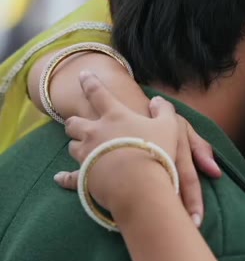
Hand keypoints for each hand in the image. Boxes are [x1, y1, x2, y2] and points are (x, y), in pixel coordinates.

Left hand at [55, 71, 220, 224]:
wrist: (141, 186)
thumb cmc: (156, 152)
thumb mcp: (169, 126)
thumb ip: (164, 110)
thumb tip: (158, 100)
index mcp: (114, 117)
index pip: (98, 93)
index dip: (90, 82)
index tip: (83, 74)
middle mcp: (94, 133)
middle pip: (74, 123)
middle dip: (75, 122)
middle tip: (80, 123)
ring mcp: (86, 155)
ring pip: (72, 146)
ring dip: (76, 145)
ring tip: (82, 148)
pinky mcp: (84, 177)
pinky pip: (69, 177)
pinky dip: (64, 177)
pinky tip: (59, 177)